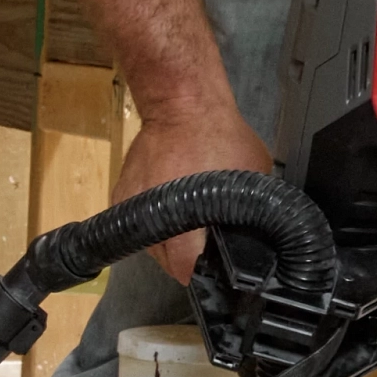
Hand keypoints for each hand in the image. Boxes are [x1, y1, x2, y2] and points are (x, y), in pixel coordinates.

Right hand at [116, 92, 276, 282]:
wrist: (181, 104)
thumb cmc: (220, 138)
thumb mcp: (252, 181)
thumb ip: (251, 215)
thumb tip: (256, 237)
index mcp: (183, 228)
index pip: (188, 273)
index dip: (206, 273)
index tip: (219, 268)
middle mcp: (151, 227)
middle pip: (169, 264)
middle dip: (188, 257)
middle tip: (208, 241)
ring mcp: (131, 212)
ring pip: (154, 245)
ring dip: (171, 240)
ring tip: (189, 221)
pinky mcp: (120, 198)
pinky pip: (141, 223)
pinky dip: (155, 221)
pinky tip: (172, 206)